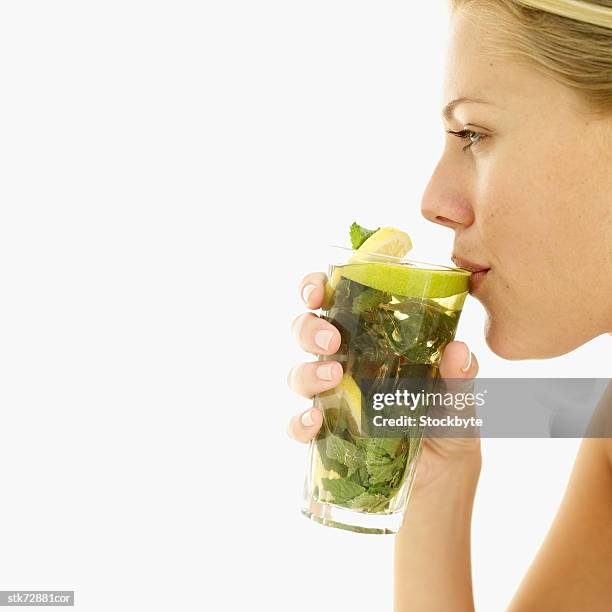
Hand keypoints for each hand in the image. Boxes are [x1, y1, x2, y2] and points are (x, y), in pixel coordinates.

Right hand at [287, 271, 480, 494]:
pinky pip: (299, 426)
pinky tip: (316, 422)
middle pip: (307, 334)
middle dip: (309, 329)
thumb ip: (459, 378)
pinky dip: (300, 422)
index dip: (316, 290)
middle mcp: (346, 364)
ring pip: (298, 374)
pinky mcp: (326, 437)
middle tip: (331, 340)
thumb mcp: (459, 401)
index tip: (317, 291)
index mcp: (372, 342)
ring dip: (308, 372)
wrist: (441, 482)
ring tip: (332, 376)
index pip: (335, 304)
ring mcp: (332, 400)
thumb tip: (459, 350)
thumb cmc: (447, 427)